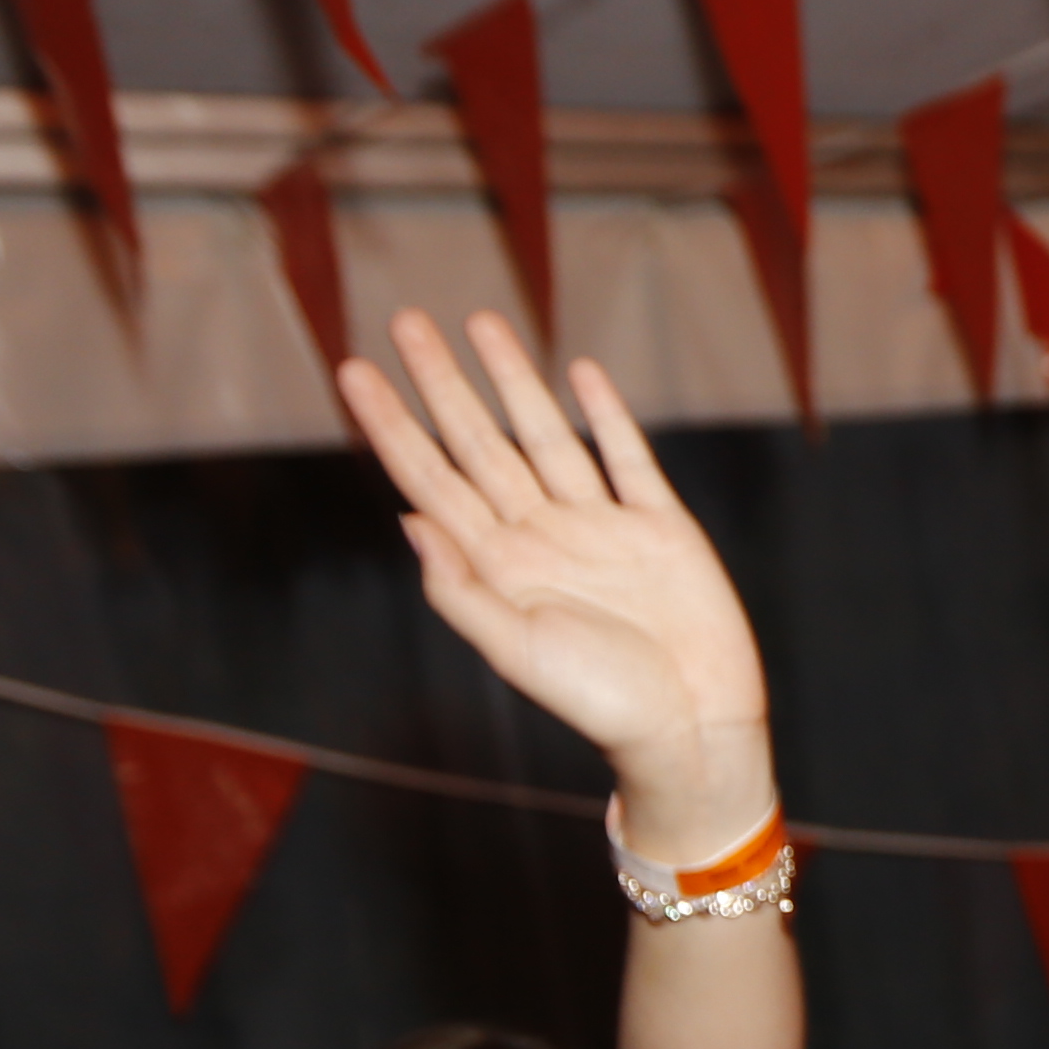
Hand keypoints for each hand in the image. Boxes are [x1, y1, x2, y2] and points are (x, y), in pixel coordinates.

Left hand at [338, 312, 770, 856]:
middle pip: (478, 441)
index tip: (354, 370)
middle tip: (406, 320)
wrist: (693, 728)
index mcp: (499, 565)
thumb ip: (460, 589)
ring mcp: (601, 527)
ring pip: (544, 435)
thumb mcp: (515, 651)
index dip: (392, 424)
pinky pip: (626, 457)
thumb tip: (408, 518)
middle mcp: (542, 535)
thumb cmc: (603, 705)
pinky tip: (581, 374)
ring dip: (512, 379)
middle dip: (440, 381)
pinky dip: (604, 413)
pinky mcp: (661, 529)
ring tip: (481, 321)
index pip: (430, 477)